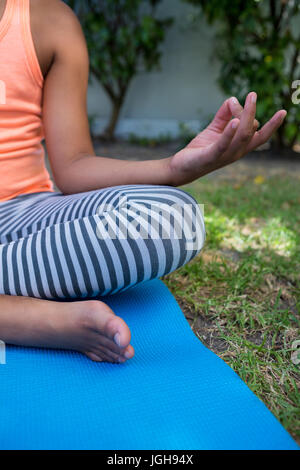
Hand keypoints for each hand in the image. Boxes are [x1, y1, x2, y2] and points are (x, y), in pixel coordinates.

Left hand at [168, 92, 286, 185]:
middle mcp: (236, 152)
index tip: (283, 111)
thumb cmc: (200, 149)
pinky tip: (234, 121)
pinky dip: (230, 132)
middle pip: (251, 131)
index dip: (273, 125)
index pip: (261, 136)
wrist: (182, 167)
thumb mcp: (214, 129)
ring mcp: (225, 155)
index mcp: (239, 146)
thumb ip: (224, 115)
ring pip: (242, 135)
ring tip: (248, 99)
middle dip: (253, 112)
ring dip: (246, 116)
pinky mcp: (211, 156)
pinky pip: (223, 144)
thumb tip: (233, 99)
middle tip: (253, 94)